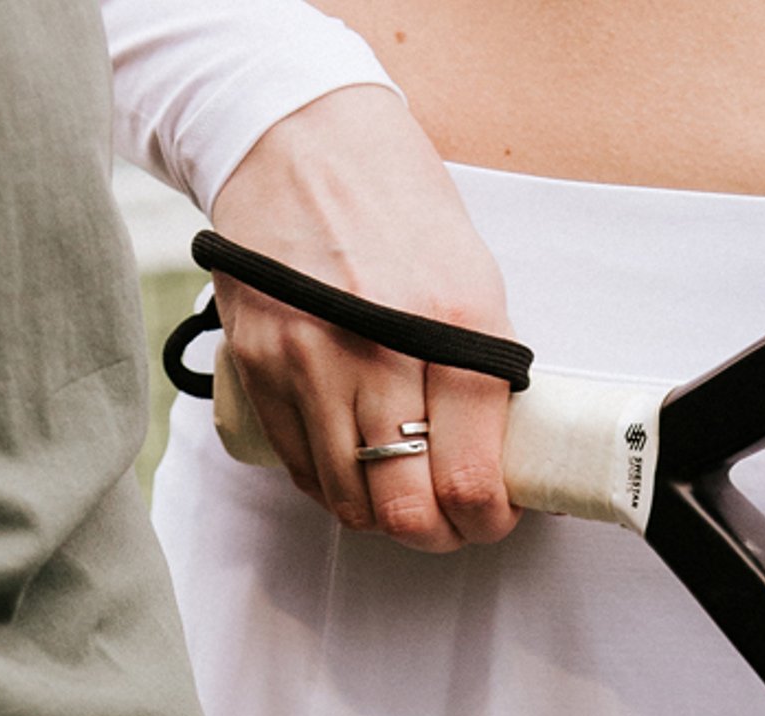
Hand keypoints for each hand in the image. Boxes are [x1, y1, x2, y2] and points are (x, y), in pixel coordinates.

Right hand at [201, 87, 518, 549]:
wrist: (296, 133)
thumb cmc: (396, 203)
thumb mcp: (471, 277)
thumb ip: (485, 373)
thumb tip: (504, 464)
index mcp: (453, 327)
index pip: (472, 482)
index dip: (487, 522)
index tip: (490, 515)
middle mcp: (379, 350)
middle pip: (405, 509)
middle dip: (433, 532)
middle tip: (443, 518)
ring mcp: (310, 359)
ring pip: (349, 502)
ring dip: (380, 512)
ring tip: (396, 486)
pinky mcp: (259, 362)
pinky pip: (301, 468)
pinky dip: (330, 482)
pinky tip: (350, 460)